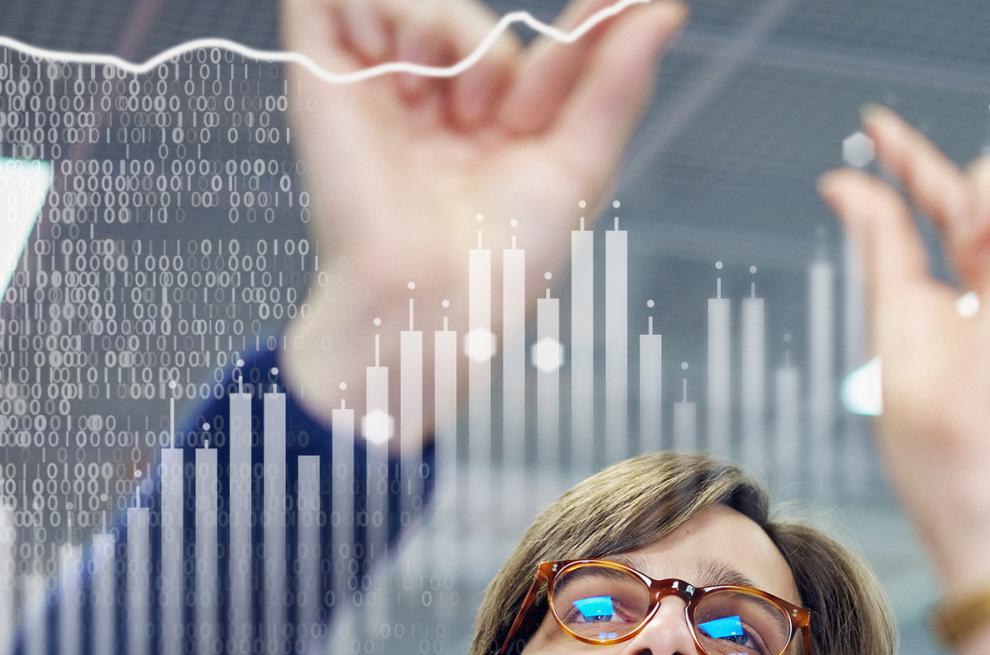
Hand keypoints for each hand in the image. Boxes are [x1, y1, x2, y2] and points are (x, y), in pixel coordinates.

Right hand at [279, 0, 686, 445]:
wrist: (427, 291)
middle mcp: (445, 104)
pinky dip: (370, 3)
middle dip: (493, 52)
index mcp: (506, 129)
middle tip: (486, 118)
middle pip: (480, 22)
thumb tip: (665, 10)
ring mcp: (384, 87)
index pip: (546, 49)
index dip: (583, 26)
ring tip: (431, 100)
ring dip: (439, 29)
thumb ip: (617, 80)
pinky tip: (390, 60)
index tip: (620, 0)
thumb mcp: (582, 162)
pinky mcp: (323, 74)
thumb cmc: (505, 256)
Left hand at [818, 108, 989, 587]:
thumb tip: (839, 181)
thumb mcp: (893, 292)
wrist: (954, 425)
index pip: (953, 203)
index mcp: (986, 283)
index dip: (911, 160)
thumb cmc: (923, 392)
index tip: (871, 127)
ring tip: (986, 254)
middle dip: (974, 191)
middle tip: (961, 251)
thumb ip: (881, 231)